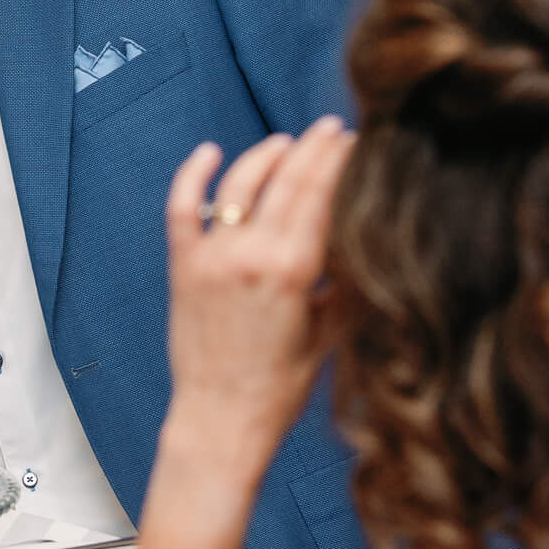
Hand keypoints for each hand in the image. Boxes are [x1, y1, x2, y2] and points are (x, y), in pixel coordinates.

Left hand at [162, 117, 353, 466]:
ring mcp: (212, 256)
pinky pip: (183, 207)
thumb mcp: (328, 334)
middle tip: (331, 129)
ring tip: (285, 142)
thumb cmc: (281, 386)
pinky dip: (193, 175)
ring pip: (239, 184)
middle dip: (312, 149)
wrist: (221, 419)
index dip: (338, 162)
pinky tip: (208, 151)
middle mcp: (250, 254)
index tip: (353, 140)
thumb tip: (366, 244)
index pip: (321, 196)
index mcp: (293, 269)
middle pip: (286, 182)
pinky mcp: (183, 265)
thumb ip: (345, 286)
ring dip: (264, 156)